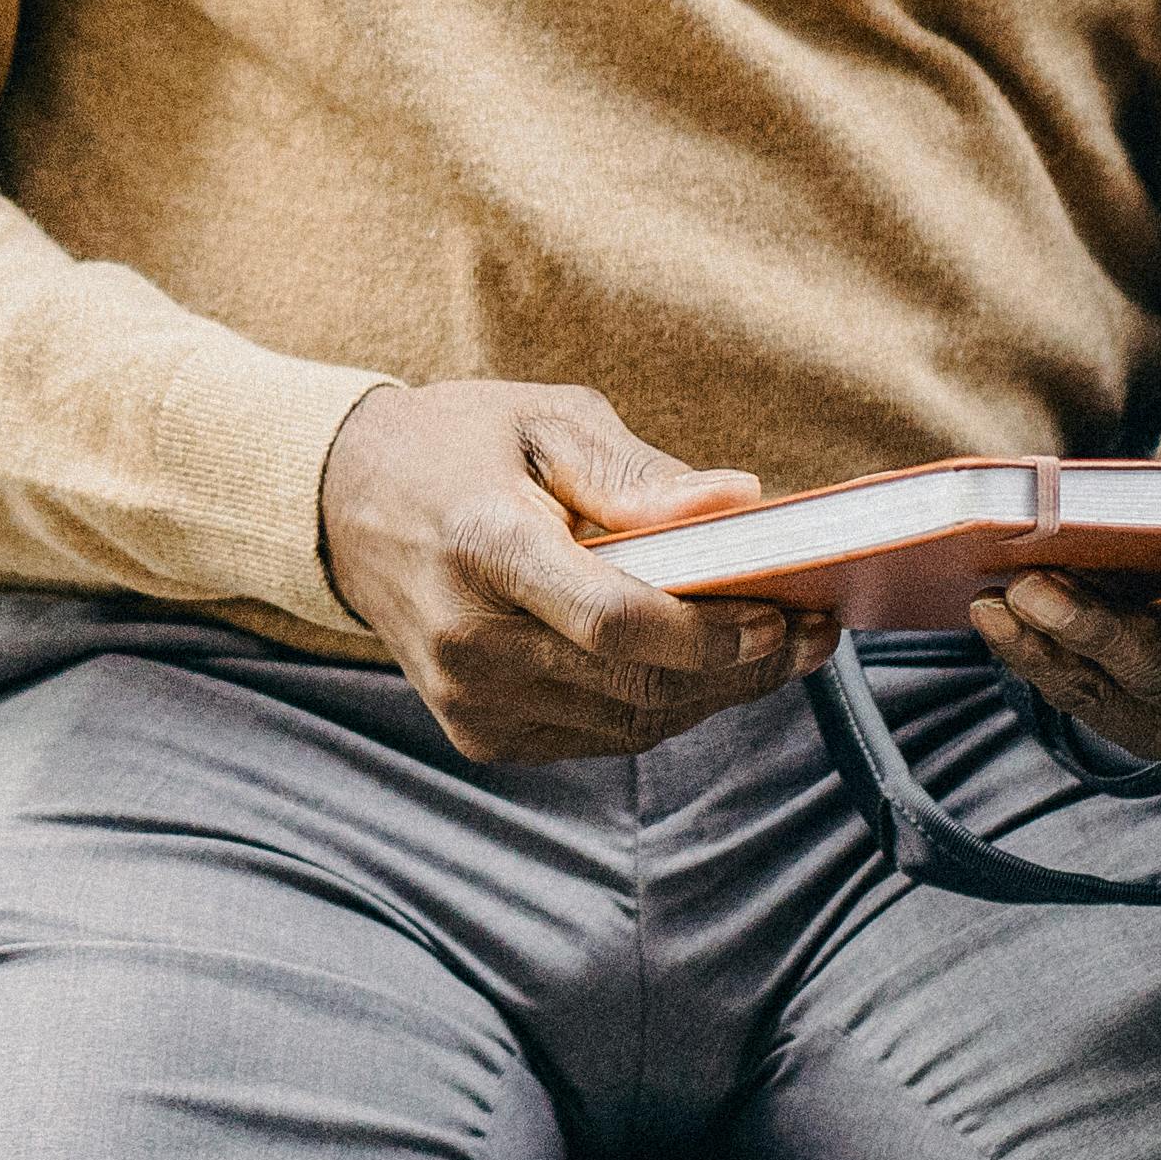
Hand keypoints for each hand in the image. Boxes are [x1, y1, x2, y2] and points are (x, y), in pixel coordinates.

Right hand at [317, 379, 833, 763]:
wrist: (345, 507)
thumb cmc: (460, 449)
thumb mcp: (543, 422)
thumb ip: (639, 474)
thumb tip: (742, 503)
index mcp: (482, 546)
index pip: (613, 622)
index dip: (713, 634)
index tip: (788, 613)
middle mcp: (467, 639)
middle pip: (636, 686)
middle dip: (743, 667)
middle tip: (815, 631)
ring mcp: (467, 698)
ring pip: (630, 724)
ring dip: (715, 693)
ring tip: (777, 647)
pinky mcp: (478, 732)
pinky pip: (599, 737)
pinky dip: (661, 708)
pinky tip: (700, 668)